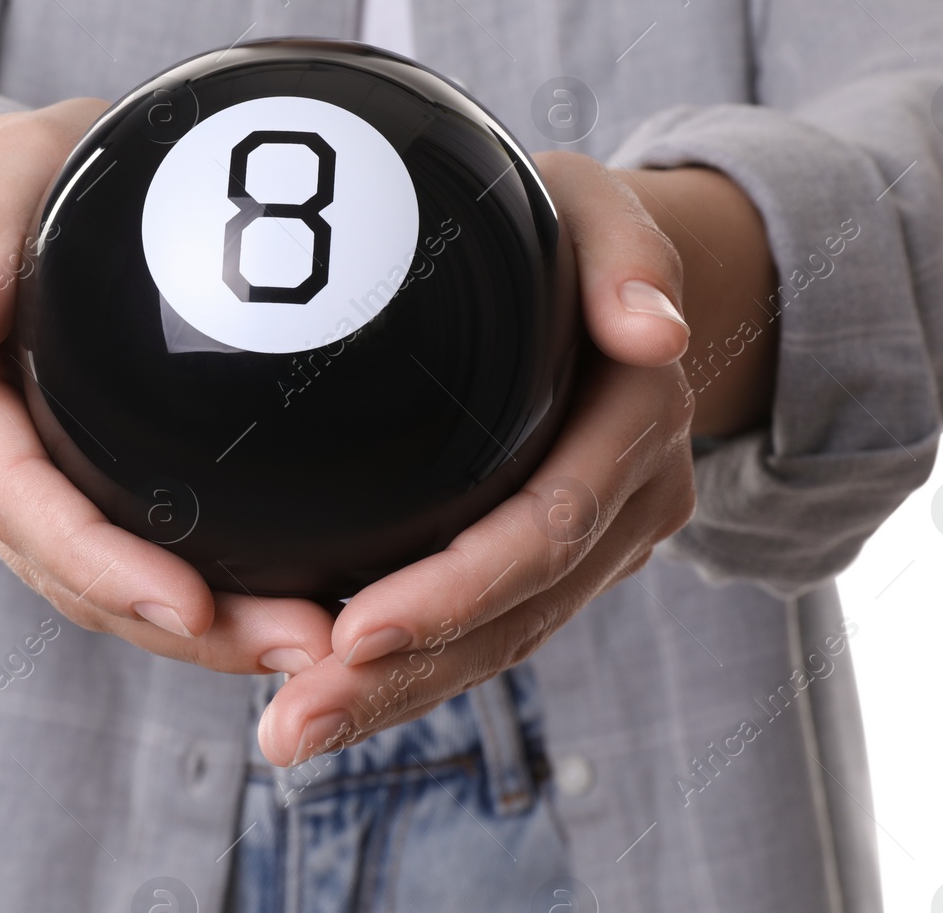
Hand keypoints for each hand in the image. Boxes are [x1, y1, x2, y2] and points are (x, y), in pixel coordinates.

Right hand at [0, 98, 334, 675]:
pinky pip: (124, 561)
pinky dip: (199, 595)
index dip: (103, 565)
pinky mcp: (66, 486)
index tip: (194, 604)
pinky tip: (283, 604)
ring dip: (204, 631)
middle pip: (74, 573)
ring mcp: (18, 484)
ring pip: (103, 588)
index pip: (22, 502)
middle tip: (303, 647)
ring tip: (314, 646)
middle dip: (181, 626)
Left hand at [256, 152, 776, 766]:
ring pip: (498, 643)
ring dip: (395, 698)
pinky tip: (325, 697)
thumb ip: (630, 255)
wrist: (615, 279)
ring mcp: (597, 544)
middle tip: (290, 723)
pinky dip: (410, 669)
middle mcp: (630, 502)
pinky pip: (486, 628)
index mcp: (639, 424)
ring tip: (288, 733)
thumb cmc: (577, 229)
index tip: (355, 626)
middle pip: (517, 614)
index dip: (459, 587)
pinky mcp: (554, 561)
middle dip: (405, 677)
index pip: (549, 526)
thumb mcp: (603, 209)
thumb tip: (655, 336)